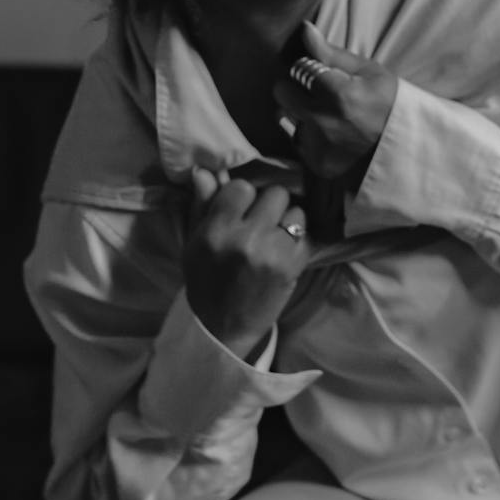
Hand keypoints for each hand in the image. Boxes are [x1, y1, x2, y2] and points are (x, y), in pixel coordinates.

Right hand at [182, 167, 310, 359]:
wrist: (222, 327)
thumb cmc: (205, 281)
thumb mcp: (193, 243)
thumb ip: (202, 206)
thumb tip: (205, 171)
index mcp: (216, 230)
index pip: (241, 187)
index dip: (244, 196)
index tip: (241, 208)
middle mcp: (245, 237)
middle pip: (275, 194)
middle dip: (270, 205)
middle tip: (262, 221)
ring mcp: (271, 252)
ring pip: (296, 212)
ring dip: (288, 221)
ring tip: (276, 236)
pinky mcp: (291, 267)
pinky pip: (305, 236)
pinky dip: (298, 241)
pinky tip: (285, 252)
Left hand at [272, 23, 398, 181]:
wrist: (405, 144)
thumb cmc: (387, 101)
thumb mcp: (366, 70)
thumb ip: (330, 52)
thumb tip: (304, 28)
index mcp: (337, 94)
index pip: (297, 69)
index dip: (308, 69)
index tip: (323, 75)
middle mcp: (323, 121)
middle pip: (282, 94)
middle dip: (295, 88)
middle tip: (319, 93)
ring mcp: (319, 146)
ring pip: (287, 118)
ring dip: (300, 114)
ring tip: (328, 116)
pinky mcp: (318, 164)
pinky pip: (297, 142)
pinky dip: (308, 136)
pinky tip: (330, 134)